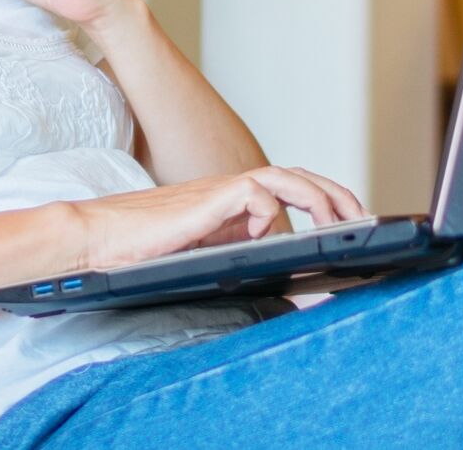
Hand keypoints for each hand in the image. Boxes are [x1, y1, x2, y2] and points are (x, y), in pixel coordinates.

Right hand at [64, 166, 371, 270]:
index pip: (291, 188)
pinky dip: (269, 211)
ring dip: (317, 198)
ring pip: (283, 177)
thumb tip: (285, 285)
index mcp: (234, 202)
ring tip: (337, 224)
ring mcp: (219, 192)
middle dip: (337, 194)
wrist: (97, 238)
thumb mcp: (203, 256)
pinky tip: (266, 232)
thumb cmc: (141, 251)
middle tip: (365, 220)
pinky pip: (254, 194)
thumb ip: (237, 255)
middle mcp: (231, 191)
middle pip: (297, 176)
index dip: (326, 198)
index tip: (353, 221)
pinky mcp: (206, 200)